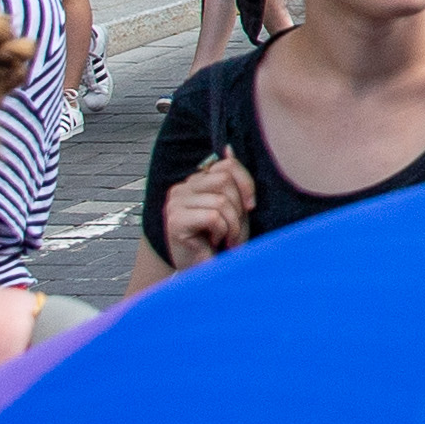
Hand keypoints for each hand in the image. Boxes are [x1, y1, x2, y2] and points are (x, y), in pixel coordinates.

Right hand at [158, 150, 255, 270]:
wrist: (201, 275)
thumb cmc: (219, 242)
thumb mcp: (232, 208)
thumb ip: (231, 181)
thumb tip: (229, 148)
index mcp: (195, 182)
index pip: (226, 166)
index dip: (245, 184)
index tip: (250, 206)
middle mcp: (181, 188)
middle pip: (224, 180)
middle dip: (238, 208)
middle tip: (234, 230)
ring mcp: (174, 203)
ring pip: (221, 200)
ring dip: (233, 225)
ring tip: (227, 239)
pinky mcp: (174, 220)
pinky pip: (213, 216)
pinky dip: (223, 232)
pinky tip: (215, 243)